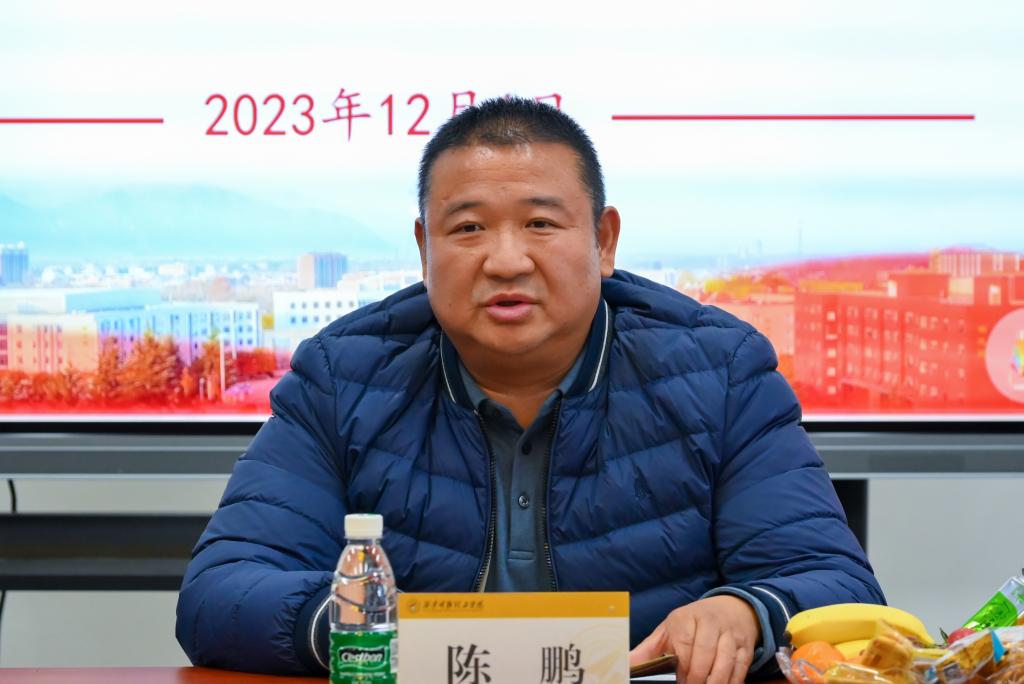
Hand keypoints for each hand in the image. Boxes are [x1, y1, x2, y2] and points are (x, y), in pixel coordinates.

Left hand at [628, 595, 760, 683]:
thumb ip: (647, 650)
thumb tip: (624, 666)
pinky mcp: (746, 646)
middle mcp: (711, 623)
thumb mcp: (668, 631)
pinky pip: (741, 668)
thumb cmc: (692, 624)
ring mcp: (730, 634)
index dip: (682, 666)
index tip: (677, 682)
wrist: (731, 609)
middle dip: (697, 677)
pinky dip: (732, 683)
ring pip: (725, 662)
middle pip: (706, 653)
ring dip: (715, 682)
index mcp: (686, 617)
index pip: (685, 643)